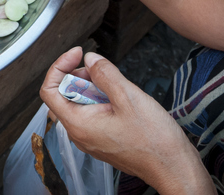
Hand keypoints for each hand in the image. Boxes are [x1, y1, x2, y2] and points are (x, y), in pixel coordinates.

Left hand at [40, 48, 213, 194]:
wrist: (174, 168)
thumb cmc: (154, 142)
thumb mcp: (128, 97)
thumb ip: (105, 74)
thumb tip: (90, 59)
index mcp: (78, 124)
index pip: (49, 90)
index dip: (60, 66)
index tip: (77, 53)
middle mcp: (80, 133)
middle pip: (65, 94)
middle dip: (81, 76)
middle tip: (102, 70)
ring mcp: (92, 138)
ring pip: (81, 103)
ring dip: (94, 88)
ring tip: (117, 86)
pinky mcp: (104, 139)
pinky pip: (94, 113)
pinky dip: (103, 100)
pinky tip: (123, 99)